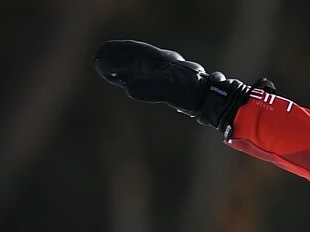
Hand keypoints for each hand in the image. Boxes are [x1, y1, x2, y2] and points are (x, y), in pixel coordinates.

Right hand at [94, 40, 254, 131]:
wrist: (210, 100)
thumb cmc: (189, 92)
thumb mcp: (167, 90)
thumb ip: (149, 88)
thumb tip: (129, 89)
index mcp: (159, 60)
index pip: (133, 53)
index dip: (115, 55)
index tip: (99, 57)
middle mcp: (162, 64)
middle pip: (135, 58)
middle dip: (117, 59)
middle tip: (99, 61)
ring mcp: (166, 74)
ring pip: (141, 68)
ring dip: (125, 69)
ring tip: (108, 72)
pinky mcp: (170, 86)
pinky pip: (148, 79)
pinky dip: (135, 79)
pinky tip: (130, 85)